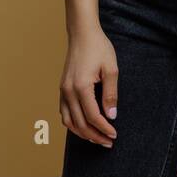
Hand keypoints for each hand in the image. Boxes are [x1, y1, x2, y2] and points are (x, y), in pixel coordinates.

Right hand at [59, 25, 118, 146]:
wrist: (82, 34)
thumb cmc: (98, 48)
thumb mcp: (111, 69)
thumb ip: (111, 94)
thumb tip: (111, 116)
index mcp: (81, 86)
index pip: (93, 116)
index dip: (104, 128)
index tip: (114, 135)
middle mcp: (68, 91)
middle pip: (80, 123)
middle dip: (95, 136)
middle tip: (108, 142)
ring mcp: (63, 90)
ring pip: (68, 121)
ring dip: (82, 133)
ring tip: (97, 138)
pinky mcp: (62, 88)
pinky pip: (64, 113)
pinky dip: (73, 124)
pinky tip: (84, 126)